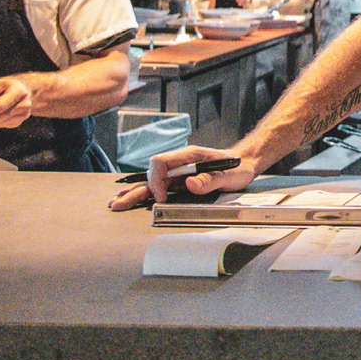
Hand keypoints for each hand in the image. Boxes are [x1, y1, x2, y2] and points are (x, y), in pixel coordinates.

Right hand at [106, 142, 261, 210]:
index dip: (157, 181)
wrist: (244, 164)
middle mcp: (180, 162)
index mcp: (190, 156)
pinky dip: (144, 193)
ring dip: (134, 192)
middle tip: (119, 203)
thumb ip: (211, 180)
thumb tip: (190, 184)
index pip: (161, 162)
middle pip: (151, 172)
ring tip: (116, 203)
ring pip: (151, 180)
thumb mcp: (230, 175)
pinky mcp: (180, 181)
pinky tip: (132, 199)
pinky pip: (159, 186)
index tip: (161, 198)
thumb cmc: (237, 168)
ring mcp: (179, 172)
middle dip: (135, 188)